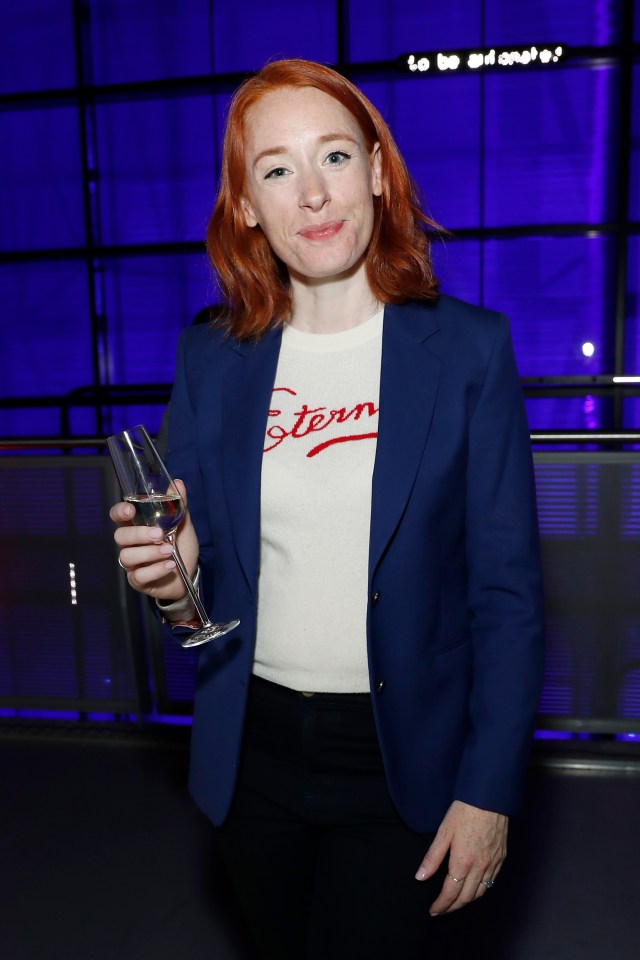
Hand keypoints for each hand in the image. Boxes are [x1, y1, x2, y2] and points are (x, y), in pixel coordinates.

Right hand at [109, 478, 199, 603]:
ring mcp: (132, 564)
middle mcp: (129, 544)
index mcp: (136, 526)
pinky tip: (170, 565)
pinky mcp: (138, 581)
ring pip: (127, 556)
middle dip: (138, 534)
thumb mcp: (182, 524)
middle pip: (120, 537)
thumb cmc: (181, 546)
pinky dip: (156, 570)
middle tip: (159, 534)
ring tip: (169, 551)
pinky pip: (139, 576)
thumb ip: (178, 505)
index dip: (119, 512)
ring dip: (150, 553)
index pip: (118, 516)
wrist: (189, 574)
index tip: (130, 510)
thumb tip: (178, 483)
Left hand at [415, 800, 507, 914]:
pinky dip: (481, 890)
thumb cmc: (464, 811)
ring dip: (467, 901)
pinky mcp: (501, 858)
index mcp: (463, 861)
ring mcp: (492, 863)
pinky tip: (473, 888)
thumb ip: (432, 857)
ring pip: (480, 893)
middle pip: (466, 898)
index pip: (450, 893)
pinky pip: (491, 882)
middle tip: (441, 910)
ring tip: (455, 902)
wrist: (489, 798)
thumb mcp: (443, 832)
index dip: (441, 905)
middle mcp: (480, 867)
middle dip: (452, 907)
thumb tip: (420, 877)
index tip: (433, 910)